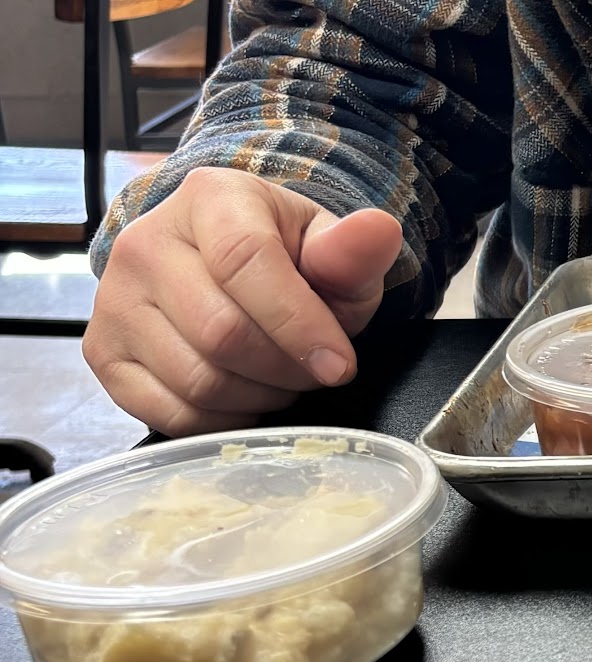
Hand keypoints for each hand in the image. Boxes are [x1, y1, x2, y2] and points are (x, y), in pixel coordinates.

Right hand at [85, 168, 403, 435]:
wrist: (224, 265)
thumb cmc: (286, 260)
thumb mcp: (328, 251)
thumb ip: (351, 251)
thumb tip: (379, 231)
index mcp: (208, 201)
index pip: (246, 264)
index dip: (299, 326)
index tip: (339, 366)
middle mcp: (145, 243)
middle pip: (222, 334)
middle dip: (285, 370)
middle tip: (310, 369)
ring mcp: (114, 301)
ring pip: (198, 381)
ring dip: (258, 398)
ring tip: (277, 377)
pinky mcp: (104, 353)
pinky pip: (169, 414)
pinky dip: (222, 422)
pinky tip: (243, 398)